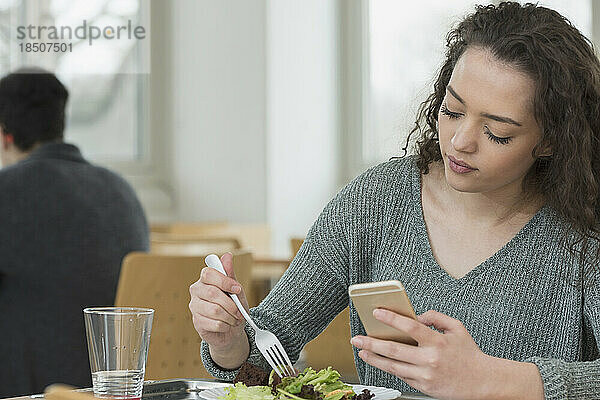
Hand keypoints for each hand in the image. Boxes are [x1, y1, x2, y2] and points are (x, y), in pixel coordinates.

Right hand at [188, 253, 248, 349]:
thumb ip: (230, 274)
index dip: (224, 281)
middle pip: (212, 293)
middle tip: (239, 311)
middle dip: (231, 304)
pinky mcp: (197, 322)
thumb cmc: (233, 307)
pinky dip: (226, 326)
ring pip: (214, 310)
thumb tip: (227, 255)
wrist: (232, 330)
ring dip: (230, 317)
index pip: (208, 274)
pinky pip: (215, 324)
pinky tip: (227, 326)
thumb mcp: (236, 290)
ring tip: (234, 319)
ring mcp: (194, 307)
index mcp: (205, 279)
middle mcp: (196, 291)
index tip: (238, 289)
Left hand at [350, 309, 492, 399]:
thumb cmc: (469, 354)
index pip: (410, 327)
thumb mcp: (457, 328)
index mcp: (438, 342)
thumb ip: (435, 317)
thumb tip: (416, 316)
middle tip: (357, 337)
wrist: (483, 383)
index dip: (391, 318)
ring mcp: (425, 375)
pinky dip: (388, 368)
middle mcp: (430, 359)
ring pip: (392, 366)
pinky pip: (402, 376)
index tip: (376, 312)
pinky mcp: (424, 387)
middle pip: (394, 350)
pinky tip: (378, 361)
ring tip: (361, 351)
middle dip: (372, 342)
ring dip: (374, 358)